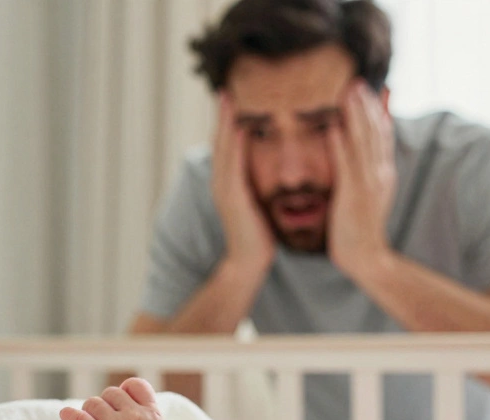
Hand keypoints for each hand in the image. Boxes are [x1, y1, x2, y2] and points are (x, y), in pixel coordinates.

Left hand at [60, 378, 167, 419]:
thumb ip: (143, 410)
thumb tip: (122, 390)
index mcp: (151, 413)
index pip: (136, 384)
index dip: (125, 389)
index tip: (121, 402)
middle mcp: (134, 416)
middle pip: (111, 392)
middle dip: (107, 405)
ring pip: (94, 402)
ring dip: (90, 412)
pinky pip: (79, 418)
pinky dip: (69, 415)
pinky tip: (66, 415)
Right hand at [211, 93, 276, 273]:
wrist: (249, 262)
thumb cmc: (259, 234)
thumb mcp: (258, 201)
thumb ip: (259, 182)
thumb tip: (270, 166)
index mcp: (229, 180)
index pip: (228, 143)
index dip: (228, 120)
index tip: (233, 95)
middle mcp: (222, 180)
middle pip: (220, 139)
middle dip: (221, 114)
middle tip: (225, 88)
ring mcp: (224, 188)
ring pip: (222, 148)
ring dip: (224, 122)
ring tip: (228, 98)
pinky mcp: (232, 197)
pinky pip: (232, 166)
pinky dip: (234, 145)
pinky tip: (240, 127)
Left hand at [326, 80, 397, 284]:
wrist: (366, 258)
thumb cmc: (360, 228)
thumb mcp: (367, 195)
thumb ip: (365, 172)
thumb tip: (361, 155)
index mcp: (382, 172)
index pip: (382, 134)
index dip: (377, 110)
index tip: (369, 88)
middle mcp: (379, 173)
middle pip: (375, 131)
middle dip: (367, 104)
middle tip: (358, 80)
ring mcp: (368, 184)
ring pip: (363, 142)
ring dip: (355, 115)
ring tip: (348, 91)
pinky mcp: (353, 195)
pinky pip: (346, 165)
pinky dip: (339, 144)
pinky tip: (331, 127)